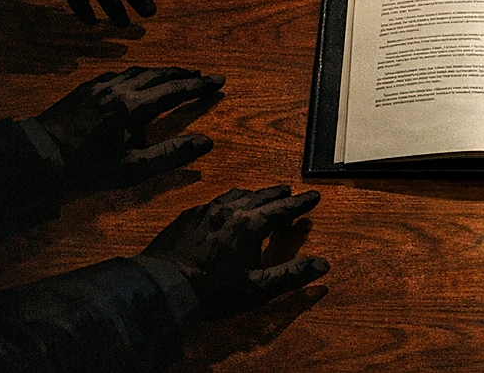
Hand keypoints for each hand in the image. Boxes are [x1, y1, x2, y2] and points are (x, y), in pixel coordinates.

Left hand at [34, 67, 223, 187]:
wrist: (39, 154)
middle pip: (160, 75)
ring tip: (178, 74)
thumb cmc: (88, 166)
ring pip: (140, 71)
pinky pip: (119, 74)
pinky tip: (139, 78)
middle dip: (185, 75)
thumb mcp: (132, 168)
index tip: (218, 81)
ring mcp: (101, 86)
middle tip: (204, 76)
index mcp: (134, 108)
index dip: (199, 86)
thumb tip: (206, 142)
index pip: (175, 91)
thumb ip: (171, 154)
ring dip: (163, 71)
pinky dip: (138, 73)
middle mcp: (120, 89)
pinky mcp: (87, 88)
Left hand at [141, 185, 328, 316]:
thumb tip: (322, 266)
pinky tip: (224, 209)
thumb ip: (291, 275)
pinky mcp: (187, 217)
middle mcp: (229, 211)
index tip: (314, 196)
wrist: (161, 287)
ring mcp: (205, 211)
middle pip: (260, 196)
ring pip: (235, 195)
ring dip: (253, 195)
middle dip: (278, 194)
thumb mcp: (256, 289)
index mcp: (249, 225)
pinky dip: (228, 202)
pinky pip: (213, 202)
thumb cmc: (212, 291)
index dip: (301, 203)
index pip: (283, 208)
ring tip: (260, 196)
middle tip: (290, 193)